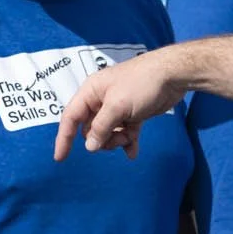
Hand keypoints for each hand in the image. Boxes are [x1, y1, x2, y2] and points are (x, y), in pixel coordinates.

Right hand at [53, 48, 187, 161]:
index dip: (63, 138)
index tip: (60, 158)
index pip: (70, 117)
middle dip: (101, 139)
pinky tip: (133, 153)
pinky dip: (128, 141)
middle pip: (90, 129)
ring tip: (129, 138)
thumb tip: (89, 147)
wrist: (172, 75)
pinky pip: (124, 132)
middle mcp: (101, 100)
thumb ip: (101, 128)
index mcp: (91, 92)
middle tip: (118, 139)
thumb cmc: (141, 84)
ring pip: (107, 133)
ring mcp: (117, 107)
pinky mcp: (133, 113)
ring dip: (116, 140)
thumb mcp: (117, 106)